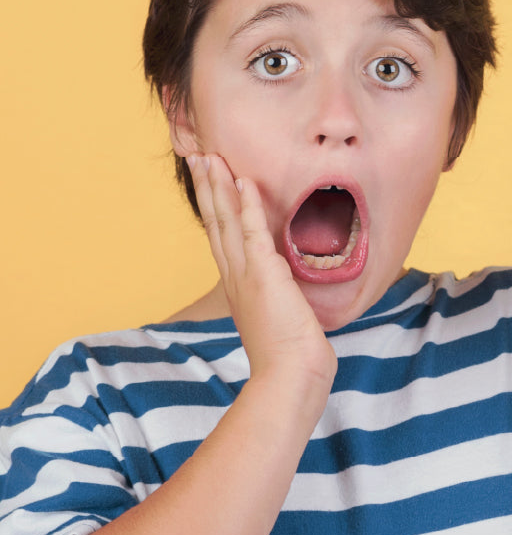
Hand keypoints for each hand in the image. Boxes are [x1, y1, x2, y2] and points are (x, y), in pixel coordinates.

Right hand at [188, 152, 336, 392]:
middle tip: (198, 157)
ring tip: (210, 157)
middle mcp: (236, 278)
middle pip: (214, 223)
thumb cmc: (291, 358)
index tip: (209, 184)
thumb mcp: (282, 322)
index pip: (222, 240)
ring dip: (218, 186)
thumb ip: (281, 303)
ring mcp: (247, 275)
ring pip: (225, 220)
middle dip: (207, 188)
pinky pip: (252, 230)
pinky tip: (243, 180)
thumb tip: (291, 297)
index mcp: (238, 288)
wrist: (290, 377)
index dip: (214, 210)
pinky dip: (247, 204)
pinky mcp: (264, 274)